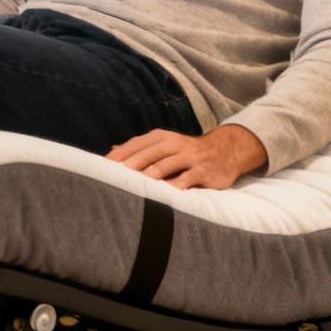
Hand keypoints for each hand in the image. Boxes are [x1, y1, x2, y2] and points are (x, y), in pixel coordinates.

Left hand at [106, 124, 267, 189]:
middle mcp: (176, 144)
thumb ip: (140, 149)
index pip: (139, 143)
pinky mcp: (204, 171)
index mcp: (163, 137)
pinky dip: (177, 185)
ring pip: (168, 164)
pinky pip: (188, 178)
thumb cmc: (188, 151)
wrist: (226, 150)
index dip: (122, 154)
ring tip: (138, 185)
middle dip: (134, 163)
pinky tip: (167, 193)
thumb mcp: (165, 145)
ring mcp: (191, 157)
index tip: (105, 165)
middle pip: (152, 152)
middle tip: (118, 175)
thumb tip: (112, 151)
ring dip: (153, 174)